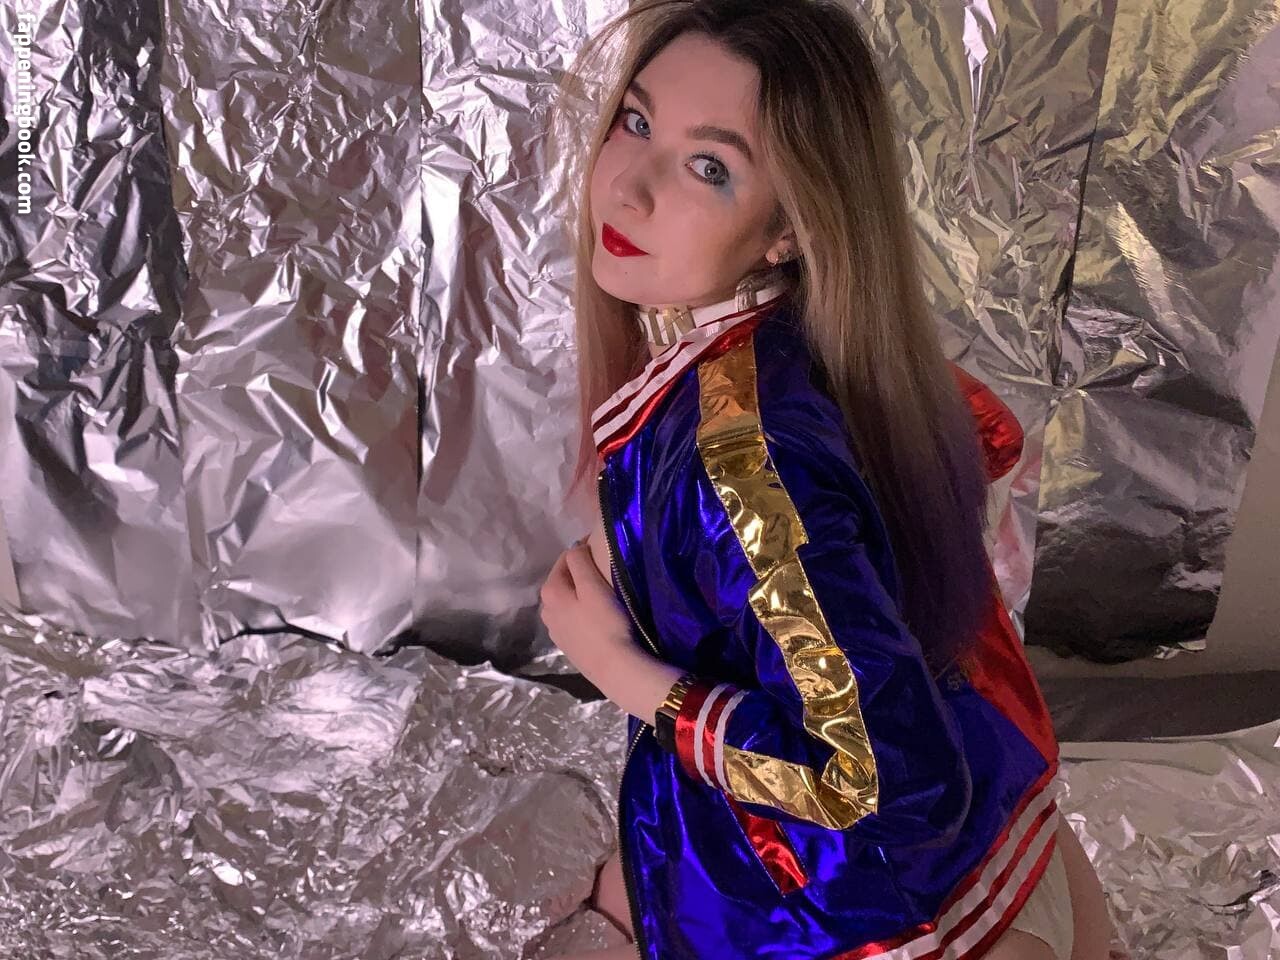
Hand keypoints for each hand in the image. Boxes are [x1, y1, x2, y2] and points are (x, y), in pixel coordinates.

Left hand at [539, 538, 684, 720]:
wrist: (616, 668)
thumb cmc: (607, 623)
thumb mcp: (592, 586)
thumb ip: (579, 561)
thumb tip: (574, 548)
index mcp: (550, 591)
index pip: (565, 559)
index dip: (583, 551)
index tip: (602, 551)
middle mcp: (545, 610)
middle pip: (563, 580)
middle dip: (579, 573)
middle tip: (604, 571)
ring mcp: (555, 630)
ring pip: (566, 601)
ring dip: (579, 594)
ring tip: (602, 594)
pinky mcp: (567, 646)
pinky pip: (572, 619)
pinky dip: (581, 612)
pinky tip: (598, 617)